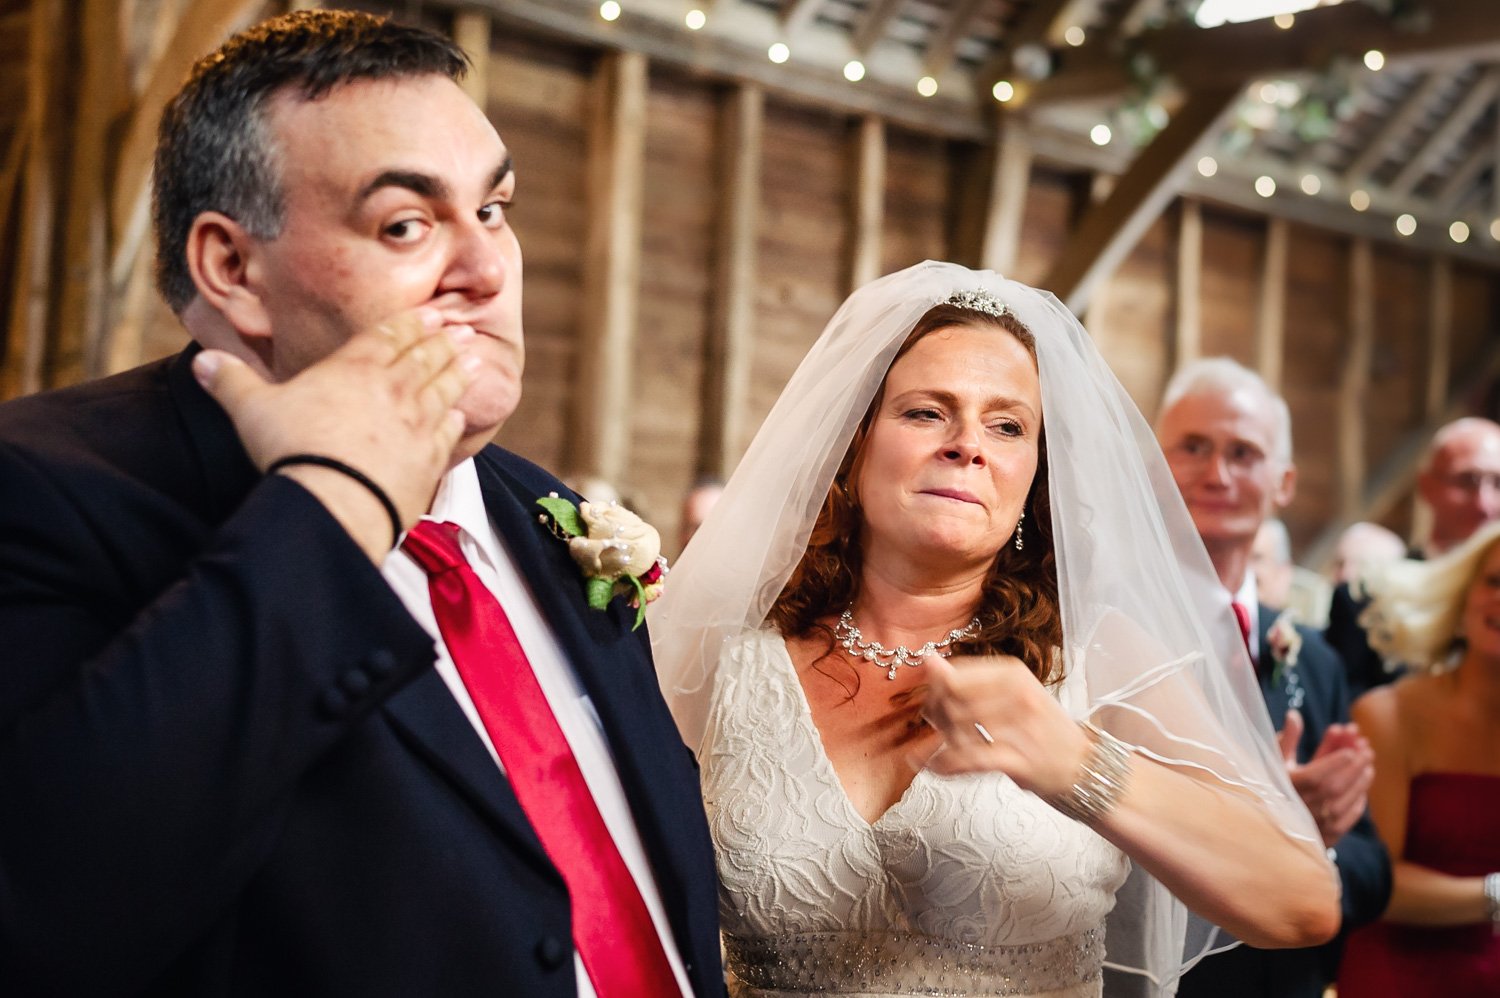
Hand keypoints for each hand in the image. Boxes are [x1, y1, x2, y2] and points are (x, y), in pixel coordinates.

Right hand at [192, 307, 475, 559]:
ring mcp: (417, 424)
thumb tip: (201, 362)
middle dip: (443, 341)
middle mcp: (394, 390)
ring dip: (459, 372)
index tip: (432, 313)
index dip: (412, 323)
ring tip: (473, 359)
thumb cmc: (293, 451)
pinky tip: (460, 415)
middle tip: (461, 329)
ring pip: (445, 389)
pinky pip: (448, 432)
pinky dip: (456, 419)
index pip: (390, 336)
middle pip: (425, 357)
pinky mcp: (429, 459)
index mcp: (354, 368)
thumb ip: (230, 382)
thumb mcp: (251, 410)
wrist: (335, 501)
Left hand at [917, 653, 1089, 798]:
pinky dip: (947, 765)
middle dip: (937, 719)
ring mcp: (1021, 727)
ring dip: (943, 744)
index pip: (956, 674)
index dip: (936, 694)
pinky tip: (938, 766)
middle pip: (952, 701)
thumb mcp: (1010, 695)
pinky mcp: (1020, 761)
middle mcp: (1018, 695)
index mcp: (1013, 673)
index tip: (938, 708)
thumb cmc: (1043, 731)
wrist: (1085, 768)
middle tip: (942, 732)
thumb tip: (929, 661)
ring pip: (957, 730)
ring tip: (947, 751)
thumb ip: (969, 680)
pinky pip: (969, 759)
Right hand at [1279, 710, 1373, 846]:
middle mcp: (1305, 806)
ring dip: (1361, 780)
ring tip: (1369, 764)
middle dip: (1355, 766)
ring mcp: (1318, 822)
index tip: (1351, 749)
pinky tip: (1363, 788)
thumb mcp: (1276, 762)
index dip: (1335, 762)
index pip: (1316, 775)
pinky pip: (1349, 817)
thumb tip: (1294, 714)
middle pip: (1336, 786)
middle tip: (1367, 749)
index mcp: (1289, 788)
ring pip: (1346, 801)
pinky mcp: (1329, 835)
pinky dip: (1359, 802)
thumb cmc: (1274, 787)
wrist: (1270, 827)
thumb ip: (1287, 739)